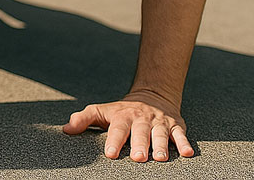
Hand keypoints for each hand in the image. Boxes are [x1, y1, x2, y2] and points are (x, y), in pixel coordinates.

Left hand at [63, 90, 192, 161]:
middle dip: (139, 145)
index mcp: (123, 116)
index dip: (114, 141)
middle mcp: (142, 119)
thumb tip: (66, 129)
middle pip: (140, 132)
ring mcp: (159, 122)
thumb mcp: (102, 111)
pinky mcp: (176, 126)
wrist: (152, 95)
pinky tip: (187, 153)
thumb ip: (84, 119)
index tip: (110, 153)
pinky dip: (184, 143)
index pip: (117, 129)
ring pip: (161, 134)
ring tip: (160, 158)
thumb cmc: (122, 110)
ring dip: (161, 146)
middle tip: (137, 158)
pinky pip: (181, 135)